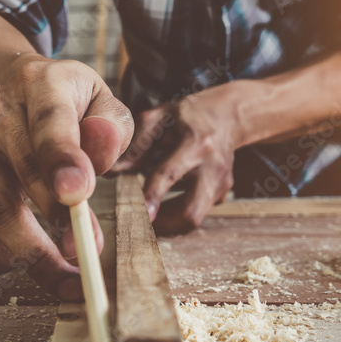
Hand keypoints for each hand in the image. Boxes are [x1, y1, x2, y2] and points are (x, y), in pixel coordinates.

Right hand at [0, 56, 133, 299]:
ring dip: (31, 250)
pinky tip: (10, 264)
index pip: (48, 120)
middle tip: (89, 252)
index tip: (79, 193)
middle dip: (60, 220)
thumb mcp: (100, 98)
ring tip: (66, 277)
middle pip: (23, 172)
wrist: (13, 88)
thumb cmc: (68, 101)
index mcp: (38, 84)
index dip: (61, 158)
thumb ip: (111, 126)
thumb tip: (102, 149)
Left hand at [111, 83, 248, 234]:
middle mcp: (212, 166)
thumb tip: (112, 171)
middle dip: (165, 225)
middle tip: (142, 222)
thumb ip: (136, 145)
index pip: (171, 173)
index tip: (144, 215)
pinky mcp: (223, 193)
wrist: (228, 115)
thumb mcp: (160, 118)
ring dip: (170, 223)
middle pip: (191, 212)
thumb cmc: (188, 116)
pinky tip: (171, 199)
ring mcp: (221, 182)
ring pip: (195, 218)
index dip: (155, 195)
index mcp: (195, 142)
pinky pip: (199, 211)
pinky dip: (180, 212)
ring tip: (151, 211)